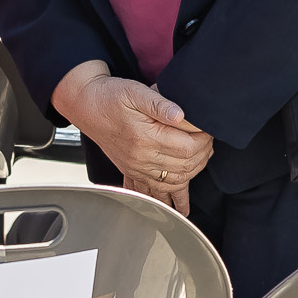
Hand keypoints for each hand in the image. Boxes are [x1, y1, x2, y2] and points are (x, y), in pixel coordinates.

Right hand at [52, 63, 211, 214]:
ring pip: (173, 182)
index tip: (209, 129)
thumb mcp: (136, 91)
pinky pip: (154, 192)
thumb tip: (181, 114)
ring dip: (193, 174)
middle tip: (210, 141)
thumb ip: (160, 102)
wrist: (87, 106)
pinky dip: (170, 199)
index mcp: (144, 137)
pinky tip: (180, 207)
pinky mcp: (132, 171)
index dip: (204, 140)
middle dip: (204, 154)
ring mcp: (136, 167)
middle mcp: (141, 157)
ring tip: (203, 159)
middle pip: (185, 166)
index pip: (187, 147)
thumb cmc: (110, 96)